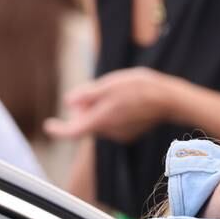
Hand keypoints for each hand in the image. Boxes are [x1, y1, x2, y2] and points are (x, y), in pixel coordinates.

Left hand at [45, 68, 176, 142]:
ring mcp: (121, 134)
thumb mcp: (108, 85)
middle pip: (86, 123)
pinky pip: (113, 124)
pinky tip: (126, 100)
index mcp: (99, 121)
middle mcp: (109, 132)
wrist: (170, 99)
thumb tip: (68, 102)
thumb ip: (86, 95)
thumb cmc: (140, 89)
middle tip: (92, 91)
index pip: (71, 132)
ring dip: (99, 109)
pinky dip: (112, 113)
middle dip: (83, 109)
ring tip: (115, 92)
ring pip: (100, 122)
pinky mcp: (131, 132)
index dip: (58, 129)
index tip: (49, 125)